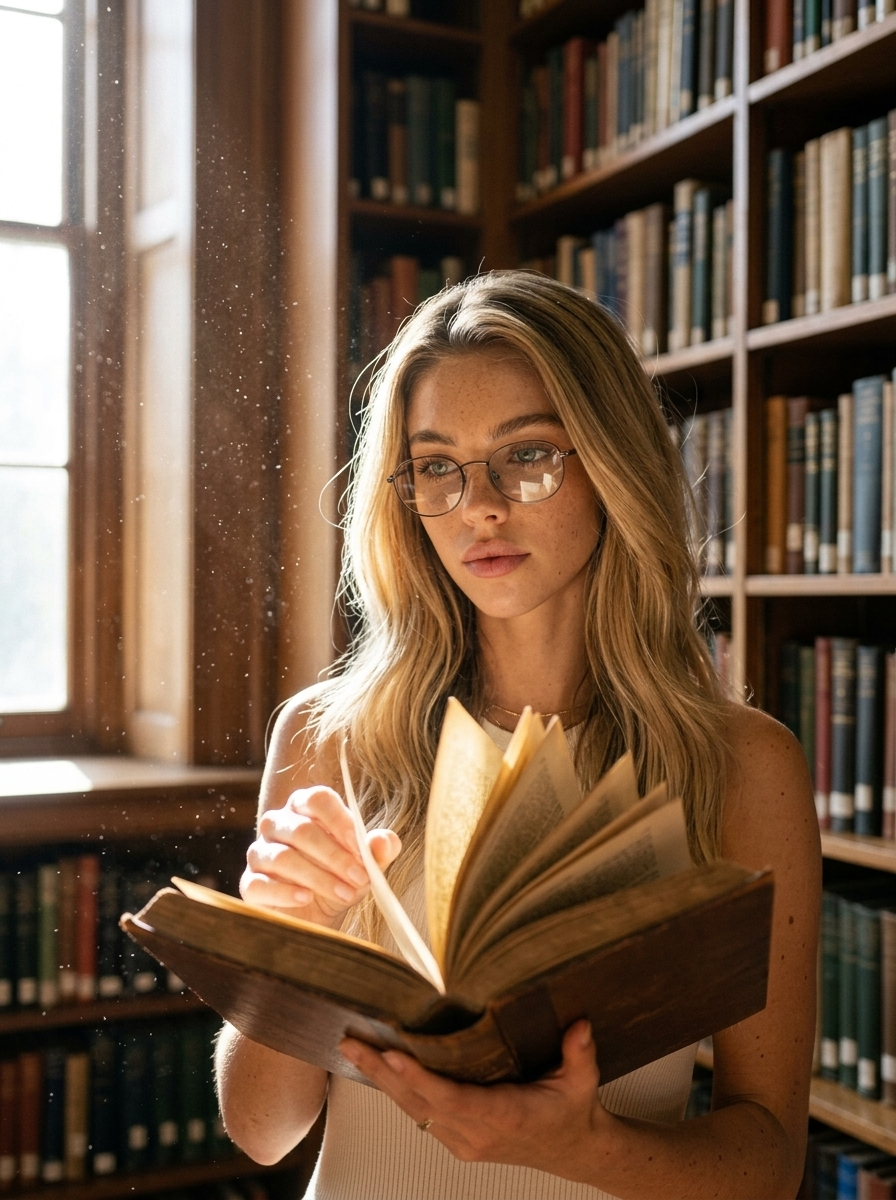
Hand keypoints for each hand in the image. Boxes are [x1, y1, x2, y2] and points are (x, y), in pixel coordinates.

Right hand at [240, 786, 400, 927]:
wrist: (315, 918)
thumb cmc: (339, 878)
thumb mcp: (365, 866)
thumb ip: (377, 850)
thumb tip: (386, 841)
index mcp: (305, 807)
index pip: (318, 799)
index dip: (341, 821)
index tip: (362, 849)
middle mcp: (277, 823)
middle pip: (302, 830)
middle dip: (335, 856)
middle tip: (360, 878)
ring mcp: (259, 852)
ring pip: (283, 857)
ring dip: (318, 877)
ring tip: (344, 894)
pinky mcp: (249, 883)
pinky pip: (260, 883)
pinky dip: (286, 892)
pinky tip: (307, 898)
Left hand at [339, 1020, 612, 1176]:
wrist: (574, 1150)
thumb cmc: (573, 1112)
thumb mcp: (583, 1081)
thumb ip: (579, 1052)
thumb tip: (579, 1025)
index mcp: (505, 1116)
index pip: (453, 1098)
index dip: (419, 1078)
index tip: (393, 1056)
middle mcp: (478, 1133)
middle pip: (420, 1103)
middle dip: (382, 1072)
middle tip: (352, 1044)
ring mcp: (465, 1140)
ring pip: (414, 1110)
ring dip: (381, 1080)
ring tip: (354, 1050)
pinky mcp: (459, 1140)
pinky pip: (421, 1114)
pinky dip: (397, 1091)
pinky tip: (378, 1069)